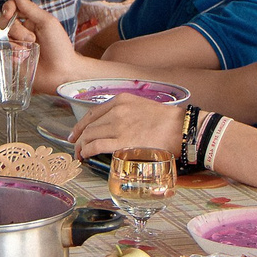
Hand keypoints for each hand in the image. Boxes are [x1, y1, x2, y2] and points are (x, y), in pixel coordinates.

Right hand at [0, 0, 83, 90]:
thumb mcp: (47, 23)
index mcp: (31, 20)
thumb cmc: (59, 46)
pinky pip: (3, 51)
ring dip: (17, 41)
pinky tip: (23, 57)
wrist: (62, 72)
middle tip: (31, 37)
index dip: (8, 8)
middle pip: (5, 21)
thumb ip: (31, 8)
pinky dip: (13, 52)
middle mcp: (21, 31)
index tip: (9, 12)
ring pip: (4, 36)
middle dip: (16, 28)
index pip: (13, 8)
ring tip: (31, 48)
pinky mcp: (12, 59)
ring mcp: (16, 45)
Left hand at [70, 92, 186, 161]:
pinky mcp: (122, 141)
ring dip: (81, 147)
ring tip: (80, 155)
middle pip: (89, 126)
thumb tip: (114, 127)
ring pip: (89, 135)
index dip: (81, 125)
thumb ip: (125, 113)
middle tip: (77, 148)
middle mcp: (116, 111)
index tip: (76, 133)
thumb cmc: (165, 120)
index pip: (93, 113)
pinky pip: (96, 145)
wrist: (179, 128)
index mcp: (121, 100)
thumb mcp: (141, 107)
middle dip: (79, 138)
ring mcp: (118, 126)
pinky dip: (87, 151)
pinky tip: (85, 155)